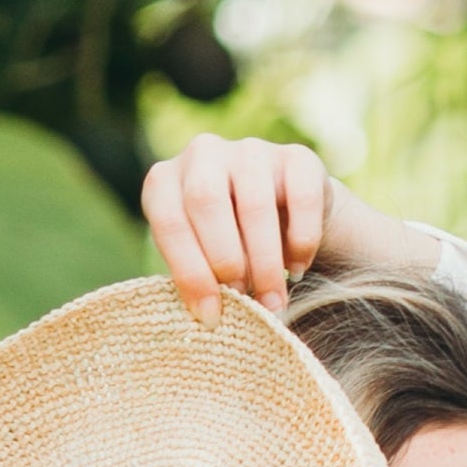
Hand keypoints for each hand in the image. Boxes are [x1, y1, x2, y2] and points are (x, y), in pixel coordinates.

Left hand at [140, 135, 330, 326]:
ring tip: (273, 301)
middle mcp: (202, 154)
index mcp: (165, 182)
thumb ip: (198, 280)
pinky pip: (301, 199)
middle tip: (244, 301)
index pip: (169, 221)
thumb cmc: (228, 249)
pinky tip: (297, 268)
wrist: (281, 216)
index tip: (211, 315)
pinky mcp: (296, 157)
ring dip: (265, 263)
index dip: (190, 272)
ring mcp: (250, 150)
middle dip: (226, 261)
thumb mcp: (201, 262)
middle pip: (206, 201)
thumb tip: (211, 316)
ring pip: (255, 204)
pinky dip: (301, 242)